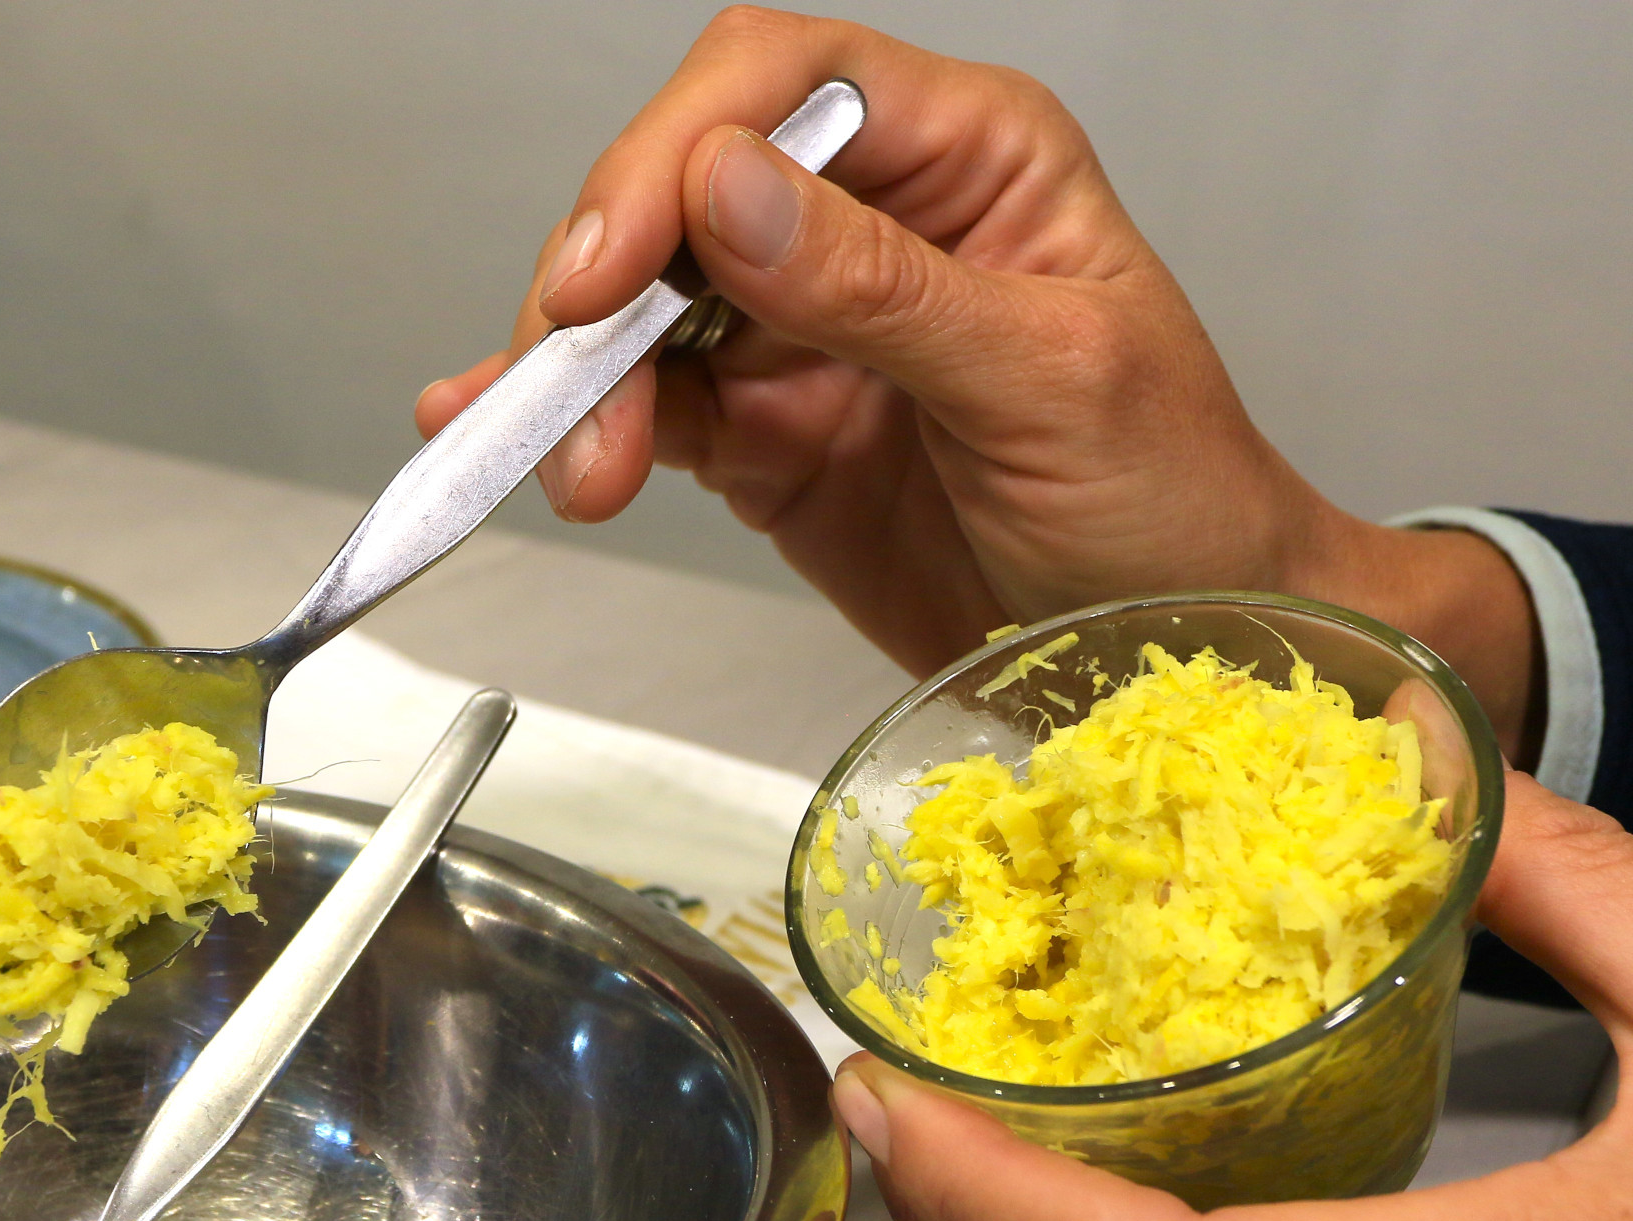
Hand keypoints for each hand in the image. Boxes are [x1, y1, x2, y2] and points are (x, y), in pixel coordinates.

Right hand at [417, 7, 1537, 759]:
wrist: (1187, 657)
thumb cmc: (1177, 502)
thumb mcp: (1051, 381)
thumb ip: (884, 287)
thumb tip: (731, 192)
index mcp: (968, 158)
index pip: (788, 85)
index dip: (677, 153)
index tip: (614, 263)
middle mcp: (873, 220)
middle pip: (682, 188)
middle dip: (606, 282)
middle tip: (567, 374)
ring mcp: (807, 328)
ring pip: (644, 307)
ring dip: (581, 381)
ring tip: (578, 469)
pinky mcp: (764, 431)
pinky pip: (645, 409)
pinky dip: (573, 426)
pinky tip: (511, 438)